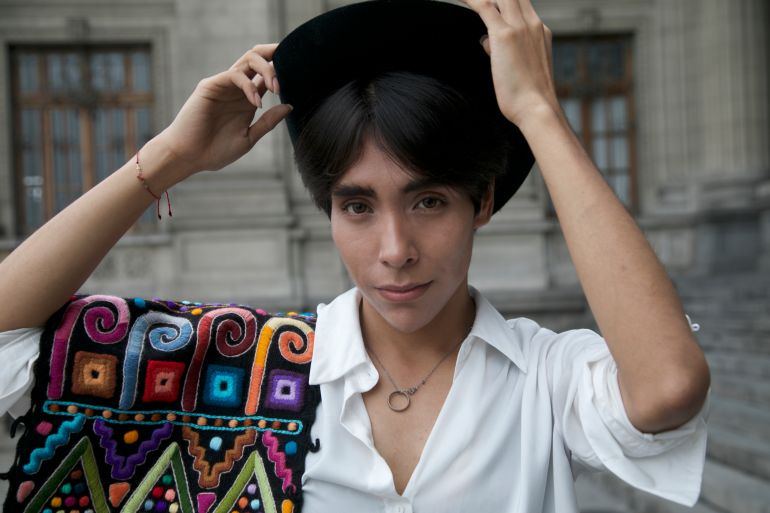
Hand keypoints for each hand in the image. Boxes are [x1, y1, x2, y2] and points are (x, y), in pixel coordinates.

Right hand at [156, 44, 291, 178]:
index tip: (300, 74)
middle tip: (292, 64)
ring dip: (266, 69)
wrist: (189, 157)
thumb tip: (290, 106)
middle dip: (276, 55)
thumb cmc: (216, 151)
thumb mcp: (249, 137)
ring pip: (248, 60)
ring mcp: (224, 85)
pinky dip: (249, 85)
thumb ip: (268, 121)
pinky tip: (256, 102)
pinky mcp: (210, 86)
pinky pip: (234, 74)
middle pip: (258, 58)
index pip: (267, 75)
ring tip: (276, 88)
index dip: (282, 70)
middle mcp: (237, 88)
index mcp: (248, 99)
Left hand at [462, 0, 559, 127]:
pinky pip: (485, 6)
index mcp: (540, 31)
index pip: (521, 3)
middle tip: (476, 3)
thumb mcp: (520, 67)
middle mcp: (532, 24)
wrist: (537, 108)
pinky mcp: (504, 35)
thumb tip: (487, 43)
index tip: (489, 4)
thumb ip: (505, 50)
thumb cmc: (529, 97)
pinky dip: (470, 0)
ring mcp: (520, 27)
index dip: (504, 0)